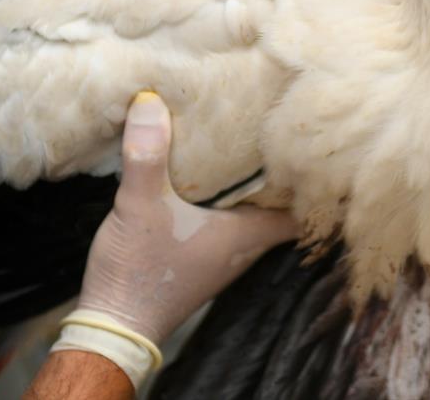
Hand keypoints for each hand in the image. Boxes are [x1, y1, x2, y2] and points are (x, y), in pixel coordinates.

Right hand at [51, 92, 296, 386]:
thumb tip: (151, 101)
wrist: (112, 328)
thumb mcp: (140, 206)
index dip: (315, 184)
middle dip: (283, 176)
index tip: (317, 151)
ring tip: (251, 149)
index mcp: (245, 235)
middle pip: (280, 209)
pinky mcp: (199, 260)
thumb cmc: (137, 273)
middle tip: (284, 136)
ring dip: (253, 189)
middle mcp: (242, 248)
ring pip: (252, 216)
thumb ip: (147, 156)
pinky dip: (227, 202)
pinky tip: (209, 181)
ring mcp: (222, 257)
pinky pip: (227, 224)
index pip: (302, 211)